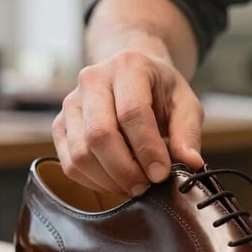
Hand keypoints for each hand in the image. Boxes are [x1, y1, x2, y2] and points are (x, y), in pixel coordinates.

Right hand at [52, 50, 204, 195]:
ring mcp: (71, 102)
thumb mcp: (185, 103)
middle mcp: (93, 79)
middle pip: (100, 135)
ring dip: (109, 179)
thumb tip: (191, 163)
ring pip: (81, 153)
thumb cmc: (160, 90)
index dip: (147, 149)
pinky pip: (69, 163)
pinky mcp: (60, 124)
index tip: (161, 174)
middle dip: (125, 169)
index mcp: (128, 66)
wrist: (130, 75)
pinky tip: (115, 181)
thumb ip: (188, 132)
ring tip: (134, 185)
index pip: (132, 112)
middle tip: (146, 186)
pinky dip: (93, 181)